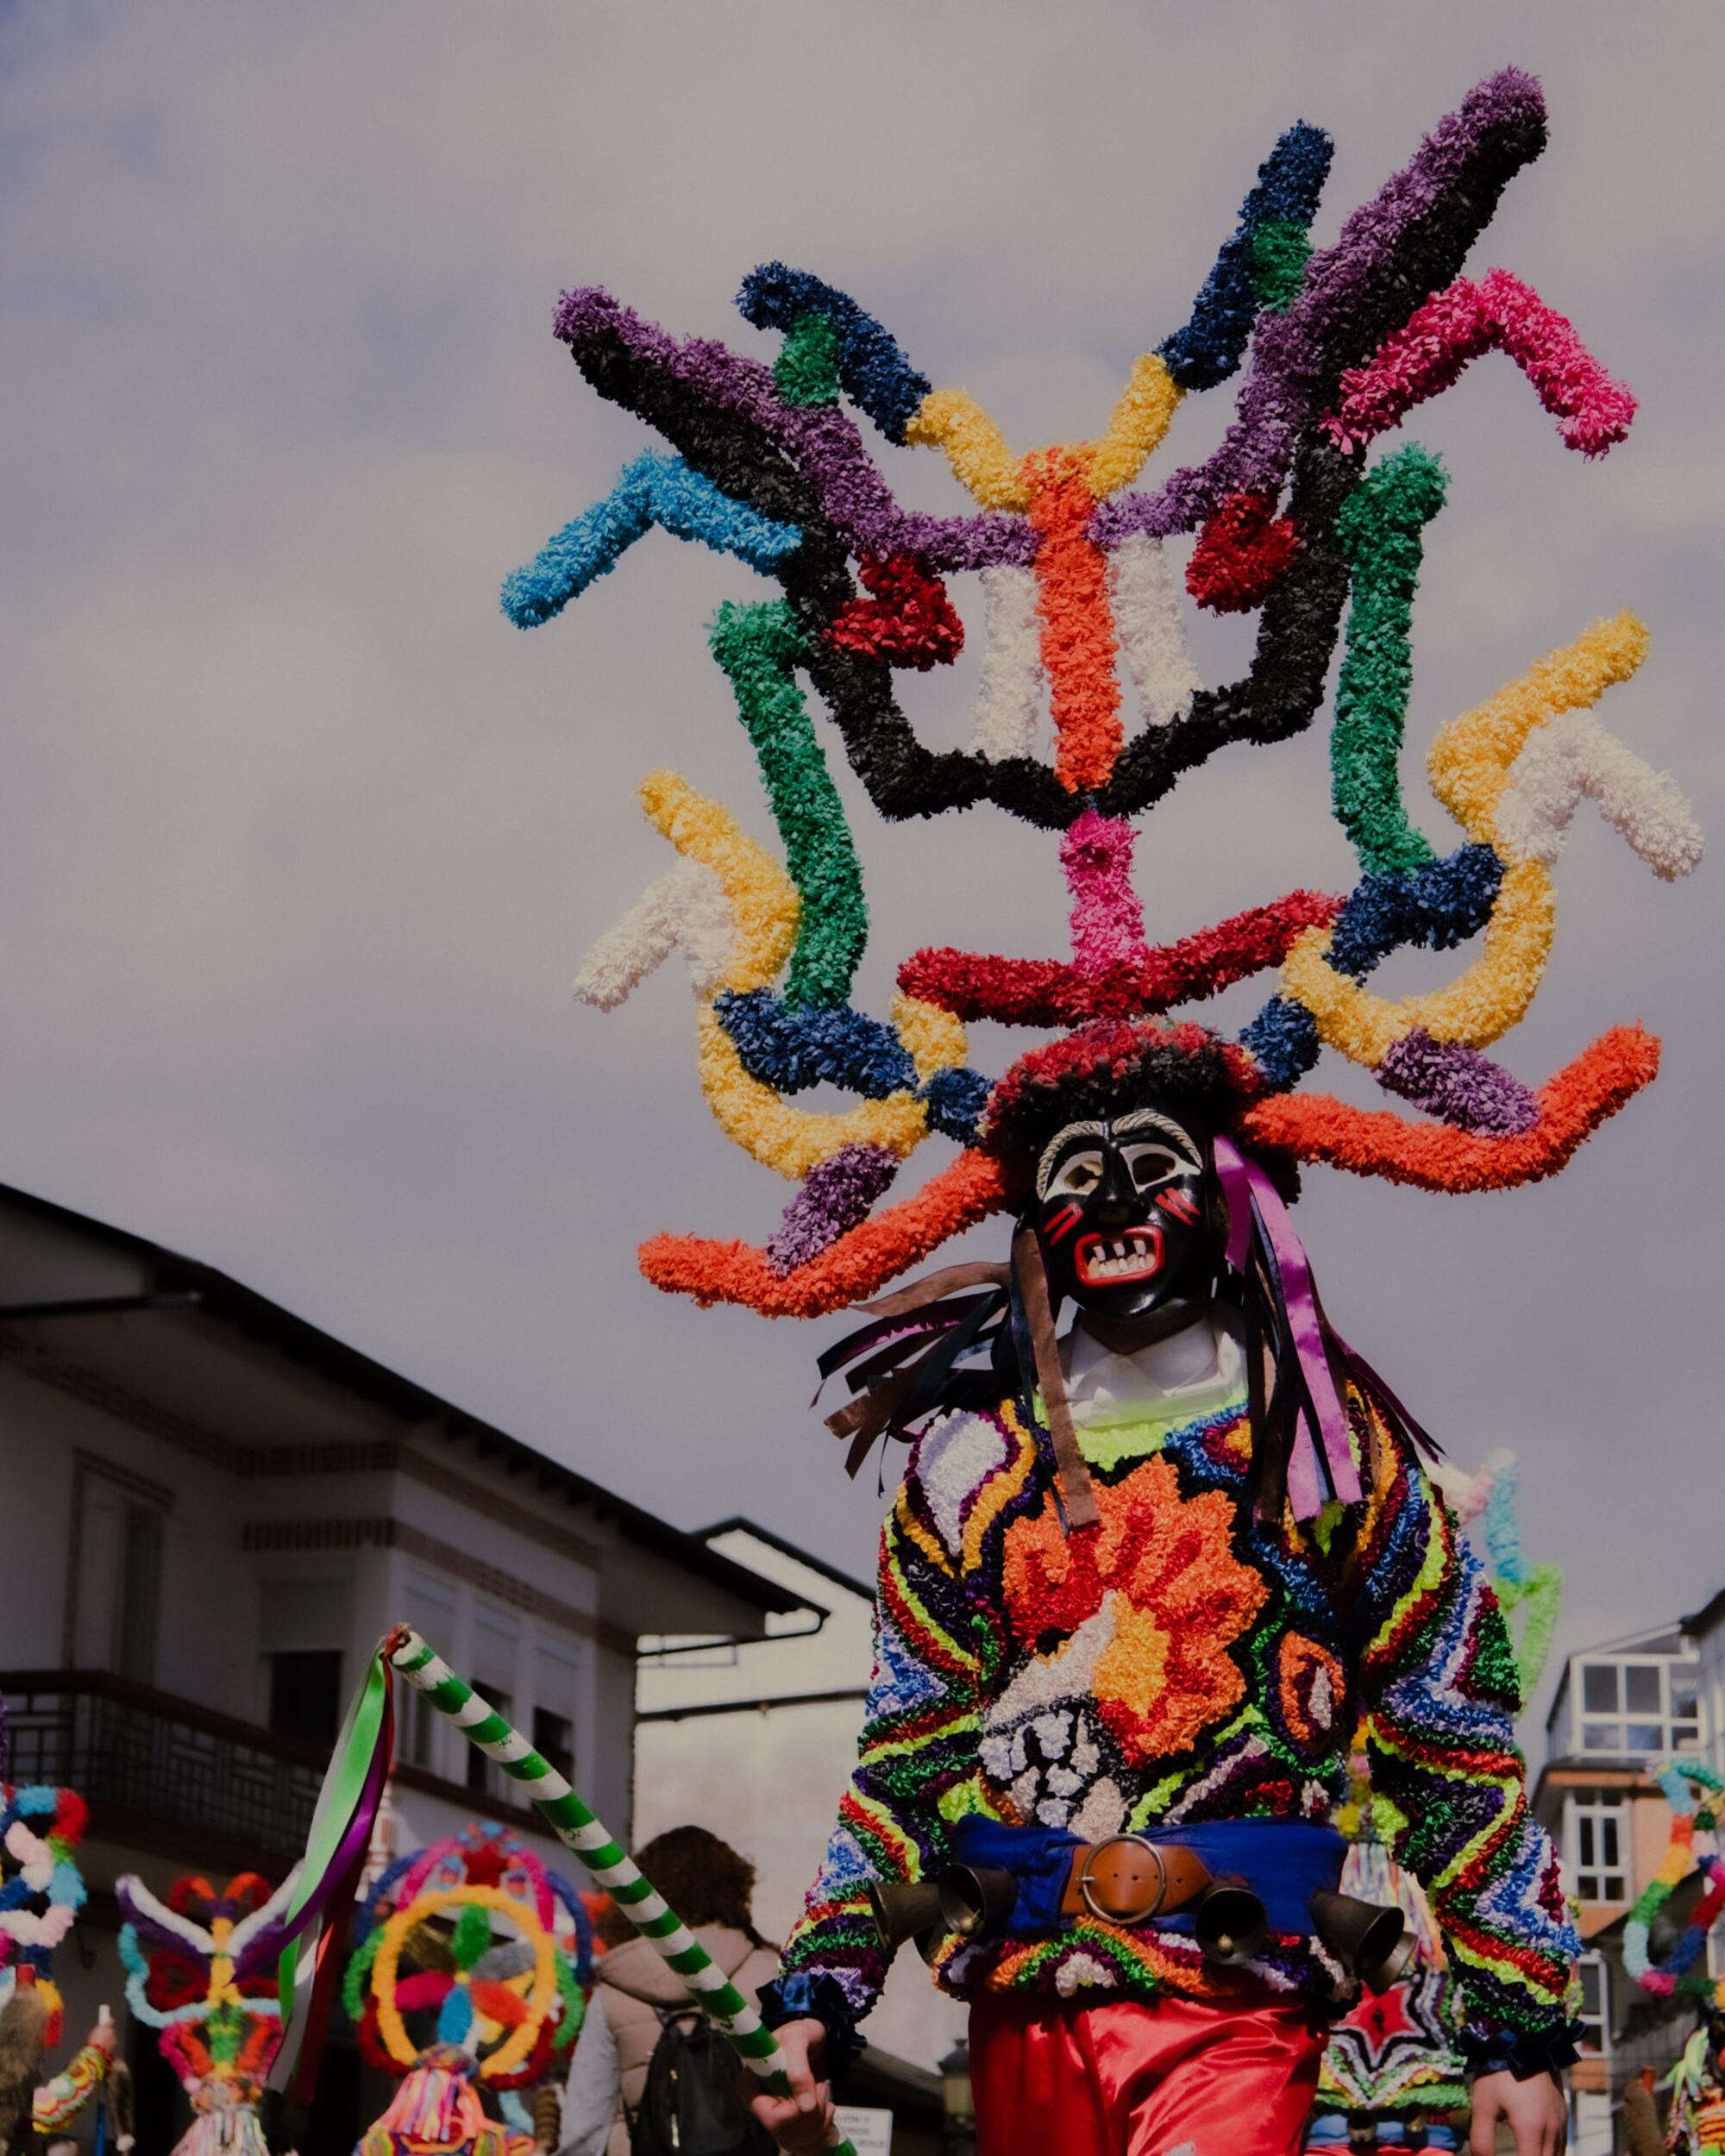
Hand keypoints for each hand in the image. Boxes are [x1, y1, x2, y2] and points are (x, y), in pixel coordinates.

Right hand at [742, 2019, 834, 2153]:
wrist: (813, 2037)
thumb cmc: (799, 2032)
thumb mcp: (798, 2039)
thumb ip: (799, 2070)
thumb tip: (805, 2107)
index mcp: (750, 2086)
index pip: (773, 2118)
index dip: (796, 2112)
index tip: (811, 2093)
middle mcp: (759, 2104)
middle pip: (787, 2132)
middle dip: (812, 2114)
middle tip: (819, 2088)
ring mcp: (774, 2114)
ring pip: (800, 2138)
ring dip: (820, 2117)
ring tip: (821, 2091)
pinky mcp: (789, 2121)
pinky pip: (808, 2139)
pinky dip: (823, 2123)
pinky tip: (823, 2103)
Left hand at [1470, 2069, 1566, 2154]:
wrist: (1522, 2040)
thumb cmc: (1498, 2073)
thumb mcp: (1482, 2104)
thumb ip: (1482, 2139)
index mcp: (1532, 2130)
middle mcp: (1552, 2130)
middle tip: (1515, 2153)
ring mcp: (1561, 2123)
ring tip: (1523, 2151)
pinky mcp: (1563, 2115)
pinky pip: (1561, 2146)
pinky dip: (1550, 2154)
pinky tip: (1534, 2150)